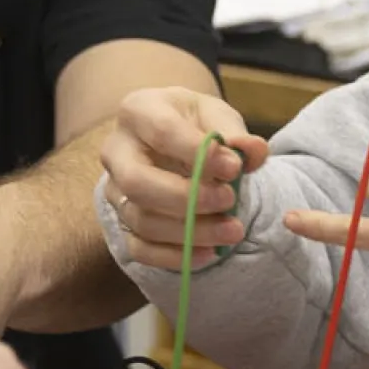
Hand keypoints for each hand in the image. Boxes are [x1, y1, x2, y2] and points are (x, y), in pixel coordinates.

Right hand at [101, 87, 270, 270]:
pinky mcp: (122, 223)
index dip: (199, 153)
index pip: (162, 132)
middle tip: (229, 200)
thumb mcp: (217, 117)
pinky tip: (210, 253)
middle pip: (137, 182)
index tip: (236, 168)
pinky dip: (175, 257)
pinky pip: (140, 249)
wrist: (176, 143)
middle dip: (187, 198)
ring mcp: (116, 191)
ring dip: (190, 232)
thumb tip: (253, 151)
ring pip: (141, 220)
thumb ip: (234, 133)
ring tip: (233, 231)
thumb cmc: (195, 125)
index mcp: (138, 111)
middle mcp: (117, 152)